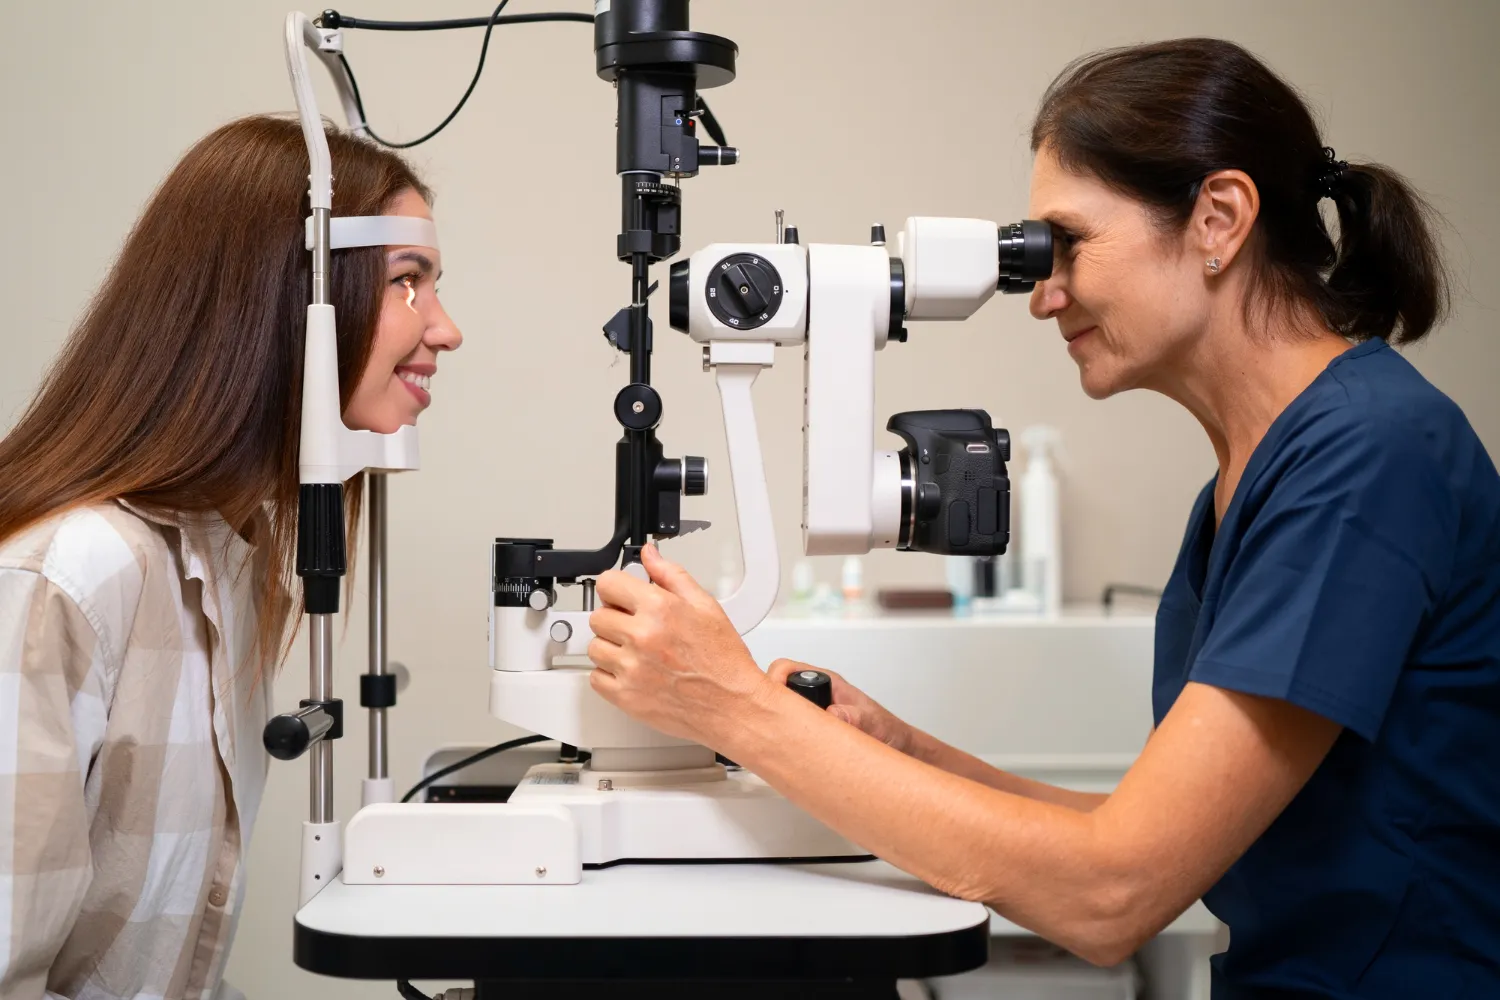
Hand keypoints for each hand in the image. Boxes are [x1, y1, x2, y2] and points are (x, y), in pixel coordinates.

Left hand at [587, 543, 774, 747]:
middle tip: (636, 627)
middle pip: (598, 616)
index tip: (621, 595)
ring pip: (594, 646)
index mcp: (660, 609)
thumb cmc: (723, 661)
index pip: (608, 583)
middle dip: (615, 618)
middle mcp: (642, 637)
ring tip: (637, 652)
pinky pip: (595, 678)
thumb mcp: (705, 606)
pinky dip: (609, 675)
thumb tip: (650, 555)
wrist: (732, 705)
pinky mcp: (625, 696)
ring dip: (611, 647)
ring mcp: (631, 668)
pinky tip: (633, 671)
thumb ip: (671, 575)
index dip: (615, 588)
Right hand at [766, 659, 915, 754]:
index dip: (773, 679)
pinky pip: (788, 728)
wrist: (896, 747)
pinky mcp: (810, 729)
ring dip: (777, 720)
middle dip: (769, 702)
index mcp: (826, 682)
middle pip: (777, 689)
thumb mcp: (870, 722)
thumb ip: (852, 716)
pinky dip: (783, 736)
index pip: (787, 669)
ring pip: (781, 709)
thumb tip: (832, 713)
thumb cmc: (885, 729)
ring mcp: (812, 711)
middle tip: (768, 718)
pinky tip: (784, 748)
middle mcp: (817, 694)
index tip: (770, 695)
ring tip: (775, 734)